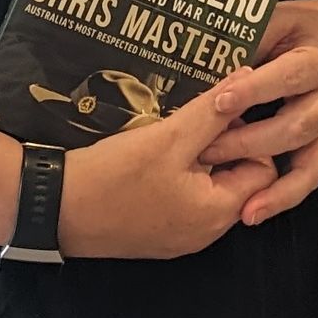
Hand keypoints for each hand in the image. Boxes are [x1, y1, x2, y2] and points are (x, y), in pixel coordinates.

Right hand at [56, 72, 279, 259]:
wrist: (54, 208)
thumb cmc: (115, 175)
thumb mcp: (169, 137)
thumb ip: (213, 111)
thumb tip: (248, 80)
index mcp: (218, 214)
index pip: (263, 169)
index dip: (247, 137)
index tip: (216, 116)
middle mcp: (206, 234)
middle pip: (237, 180)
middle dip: (222, 147)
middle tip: (192, 121)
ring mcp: (180, 238)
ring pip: (209, 188)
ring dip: (198, 159)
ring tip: (174, 133)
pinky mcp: (157, 234)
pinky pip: (185, 200)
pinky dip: (179, 176)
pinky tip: (156, 153)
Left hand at [207, 0, 317, 226]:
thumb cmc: (304, 28)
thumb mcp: (280, 18)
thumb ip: (250, 38)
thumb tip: (204, 55)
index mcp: (316, 61)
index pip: (287, 77)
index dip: (254, 91)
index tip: (220, 103)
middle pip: (294, 127)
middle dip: (250, 142)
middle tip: (206, 151)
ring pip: (307, 159)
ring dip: (271, 182)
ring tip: (237, 203)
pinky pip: (311, 177)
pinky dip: (285, 198)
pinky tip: (254, 213)